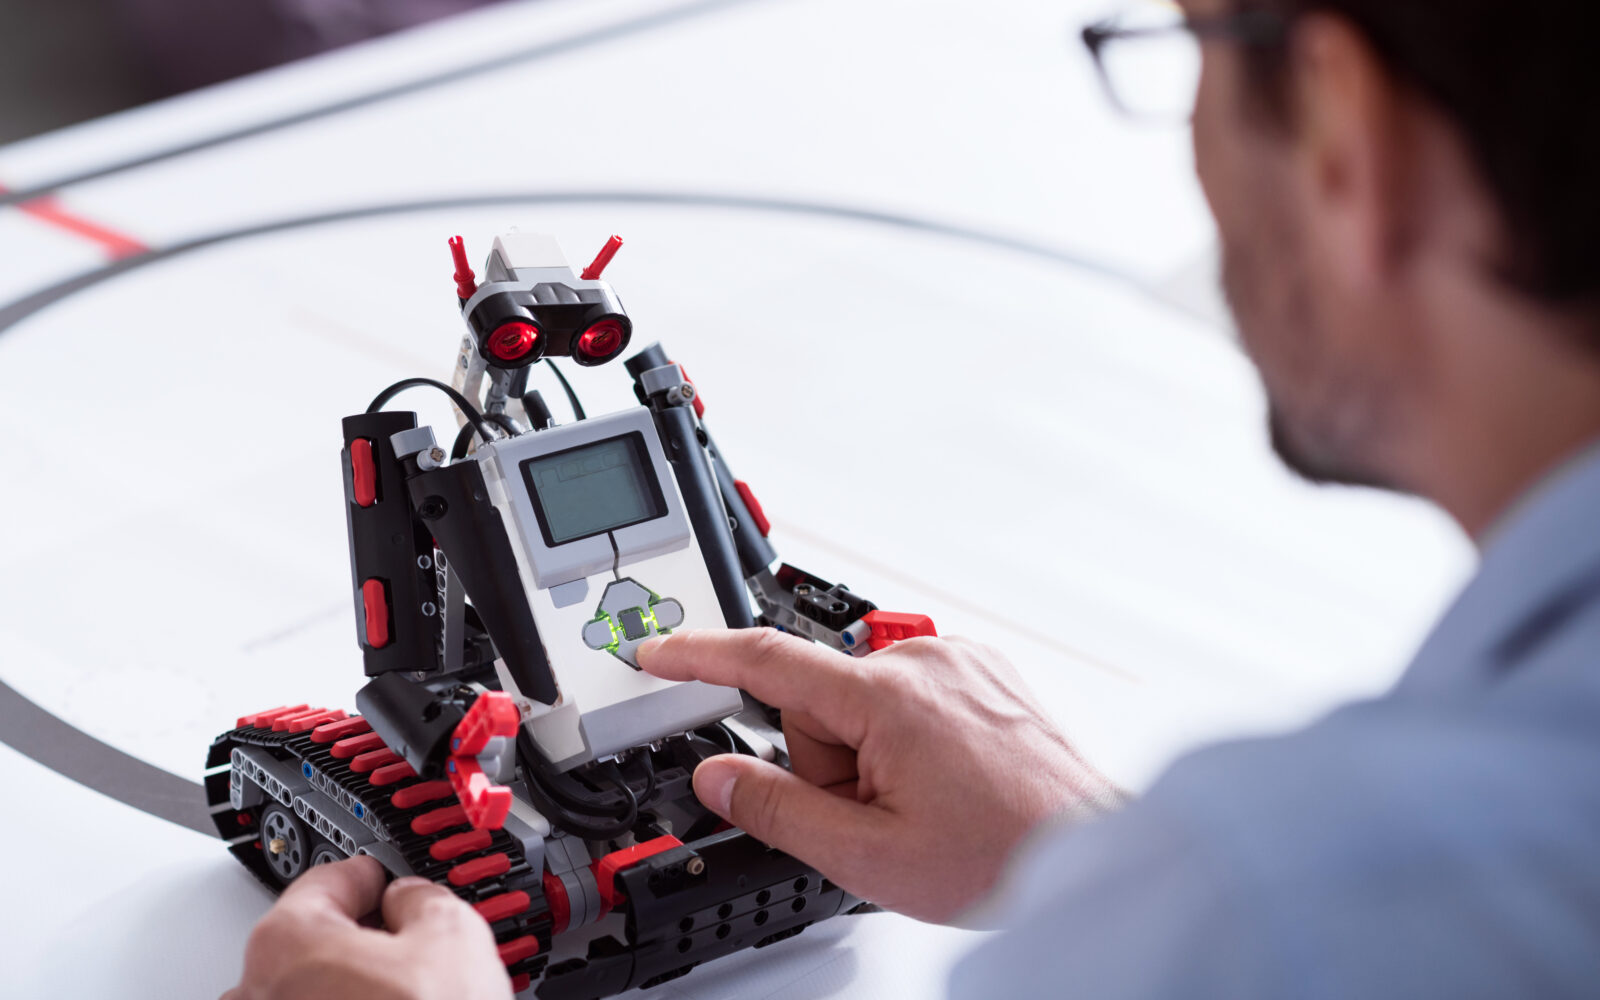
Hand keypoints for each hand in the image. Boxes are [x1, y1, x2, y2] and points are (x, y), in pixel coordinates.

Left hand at [223, 857, 511, 999]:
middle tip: (405, 943)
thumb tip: (411, 902)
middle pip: (309, 944)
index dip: (370, 875)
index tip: (384, 879)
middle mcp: (256, 996)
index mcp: (286, 943)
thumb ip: (420, 897)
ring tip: (407, 998)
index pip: (328, 881)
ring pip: (307, 997)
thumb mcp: (454, 932)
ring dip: (346, 992)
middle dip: (357, 941)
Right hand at [637, 629, 1123, 923]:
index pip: (765, 660)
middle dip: (829, 764)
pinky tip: (946, 783)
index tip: (656, 650)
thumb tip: (718, 776)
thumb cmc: (1002, 855)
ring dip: (871, 756)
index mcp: (887, 697)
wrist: (1088, 852)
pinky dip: (908, 740)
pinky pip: (910, 698)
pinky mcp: (983, 671)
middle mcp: (923, 662)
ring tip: (924, 806)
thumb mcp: (867, 854)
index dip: (697, 656)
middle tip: (876, 817)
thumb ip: (777, 810)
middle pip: (820, 703)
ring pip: (865, 705)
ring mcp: (958, 662)